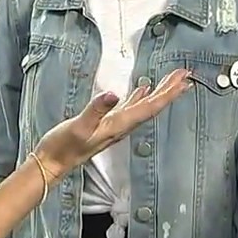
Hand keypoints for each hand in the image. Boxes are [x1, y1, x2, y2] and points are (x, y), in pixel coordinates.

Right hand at [32, 68, 192, 180]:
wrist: (52, 163)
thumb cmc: (63, 147)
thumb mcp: (78, 127)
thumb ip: (95, 110)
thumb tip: (113, 95)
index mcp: (119, 125)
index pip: (150, 108)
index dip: (167, 94)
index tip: (182, 82)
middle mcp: (122, 126)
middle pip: (152, 106)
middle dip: (169, 90)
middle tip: (185, 74)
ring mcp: (115, 125)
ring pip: (144, 106)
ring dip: (159, 93)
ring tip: (171, 80)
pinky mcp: (106, 124)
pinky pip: (130, 108)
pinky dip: (139, 97)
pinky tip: (143, 90)